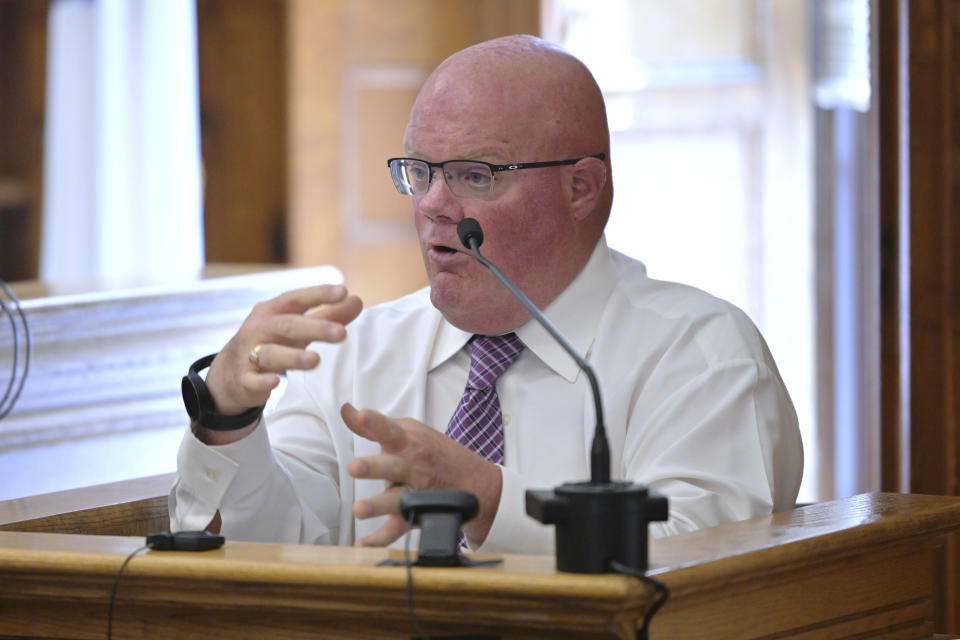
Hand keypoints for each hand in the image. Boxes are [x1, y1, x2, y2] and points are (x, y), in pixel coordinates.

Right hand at [197, 285, 362, 443]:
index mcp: (274, 311)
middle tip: (342, 333)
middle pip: (287, 325)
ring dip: (292, 356)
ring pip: (270, 353)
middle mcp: (260, 328)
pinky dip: (263, 381)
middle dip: (314, 328)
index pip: (297, 299)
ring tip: (315, 360)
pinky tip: (276, 382)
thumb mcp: (298, 328)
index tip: (343, 292)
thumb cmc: (271, 343)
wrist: (230, 374)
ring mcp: (249, 354)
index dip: (318, 294)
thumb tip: (357, 300)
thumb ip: (328, 315)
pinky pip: (252, 380)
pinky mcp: (244, 379)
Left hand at [341, 403, 501, 547]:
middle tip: (354, 467)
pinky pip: (399, 528)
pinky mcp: (417, 514)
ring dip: (378, 505)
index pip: (389, 429)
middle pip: (393, 466)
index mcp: (408, 442)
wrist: (475, 482)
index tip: (361, 416)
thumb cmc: (432, 452)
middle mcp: (412, 466)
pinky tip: (363, 545)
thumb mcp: (409, 432)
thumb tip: (346, 410)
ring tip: (359, 510)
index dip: (375, 422)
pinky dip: (381, 539)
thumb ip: (375, 426)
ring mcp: (416, 491)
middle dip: (374, 466)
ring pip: (397, 499)